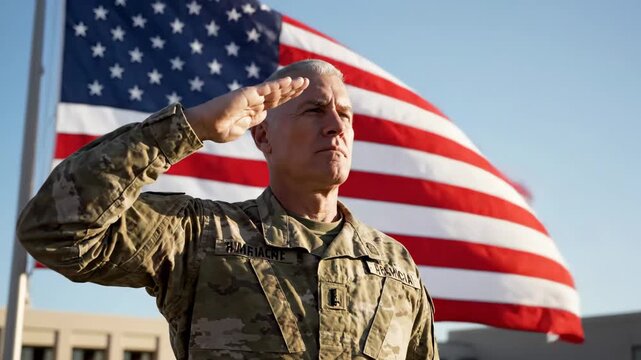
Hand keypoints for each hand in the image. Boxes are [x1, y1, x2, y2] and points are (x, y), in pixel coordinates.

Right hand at [185, 77, 308, 142]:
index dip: (288, 97)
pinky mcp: (245, 95)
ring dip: (289, 86)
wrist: (205, 127)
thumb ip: (253, 121)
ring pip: (274, 90)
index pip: (275, 102)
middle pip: (278, 94)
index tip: (300, 93)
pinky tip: (288, 83)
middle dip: (293, 89)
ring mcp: (250, 97)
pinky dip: (277, 86)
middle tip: (307, 82)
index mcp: (254, 109)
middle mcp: (253, 100)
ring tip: (302, 82)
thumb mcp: (241, 128)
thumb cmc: (219, 129)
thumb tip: (264, 115)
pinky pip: (264, 90)